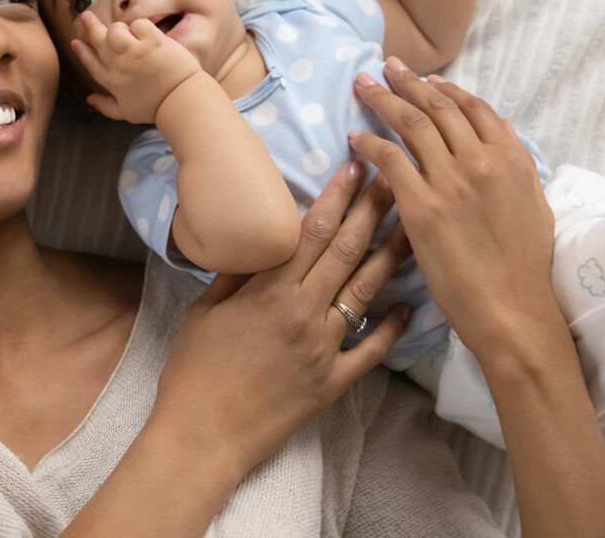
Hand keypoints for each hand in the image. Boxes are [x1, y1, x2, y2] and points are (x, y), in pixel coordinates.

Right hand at [70, 11, 201, 122]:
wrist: (182, 102)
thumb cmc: (156, 109)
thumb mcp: (126, 113)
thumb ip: (106, 106)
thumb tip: (89, 99)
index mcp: (112, 82)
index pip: (91, 63)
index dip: (82, 52)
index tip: (75, 42)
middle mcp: (119, 65)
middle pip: (99, 41)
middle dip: (90, 27)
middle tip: (85, 15)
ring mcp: (135, 52)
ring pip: (115, 30)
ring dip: (119, 29)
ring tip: (127, 33)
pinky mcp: (153, 42)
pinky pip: (139, 24)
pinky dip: (140, 26)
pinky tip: (147, 34)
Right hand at [151, 163, 411, 476]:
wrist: (203, 435)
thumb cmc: (193, 370)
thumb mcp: (203, 311)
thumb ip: (233, 275)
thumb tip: (254, 241)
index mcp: (269, 292)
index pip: (312, 231)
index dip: (336, 196)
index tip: (354, 168)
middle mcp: (304, 313)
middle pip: (346, 252)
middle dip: (371, 211)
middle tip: (392, 180)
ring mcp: (324, 348)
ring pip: (366, 292)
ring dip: (390, 256)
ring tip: (411, 226)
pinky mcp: (334, 382)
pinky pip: (372, 350)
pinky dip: (393, 327)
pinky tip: (408, 305)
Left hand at [347, 58, 556, 356]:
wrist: (511, 307)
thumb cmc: (523, 264)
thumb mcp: (533, 204)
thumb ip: (515, 164)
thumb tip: (502, 131)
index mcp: (511, 159)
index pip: (475, 109)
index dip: (448, 90)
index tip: (426, 79)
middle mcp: (482, 161)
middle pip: (438, 108)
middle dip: (408, 82)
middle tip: (385, 66)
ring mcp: (450, 181)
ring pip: (411, 124)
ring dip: (383, 99)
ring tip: (362, 84)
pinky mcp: (421, 205)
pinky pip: (388, 160)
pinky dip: (369, 143)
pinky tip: (354, 137)